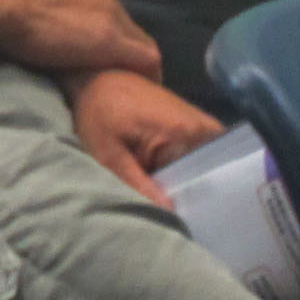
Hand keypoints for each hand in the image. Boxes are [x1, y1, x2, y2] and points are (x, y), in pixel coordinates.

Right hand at [0, 0, 159, 77]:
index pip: (105, 0)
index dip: (103, 21)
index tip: (92, 39)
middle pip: (125, 19)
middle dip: (119, 40)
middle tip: (108, 65)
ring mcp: (111, 12)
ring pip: (137, 38)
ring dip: (129, 57)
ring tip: (124, 79)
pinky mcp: (111, 40)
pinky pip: (146, 58)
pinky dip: (149, 73)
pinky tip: (146, 87)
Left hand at [69, 67, 220, 202]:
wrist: (93, 78)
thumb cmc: (97, 113)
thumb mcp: (108, 154)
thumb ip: (138, 184)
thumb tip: (170, 213)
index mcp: (185, 133)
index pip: (202, 181)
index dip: (190, 203)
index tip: (178, 221)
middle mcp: (201, 126)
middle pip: (205, 173)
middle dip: (188, 193)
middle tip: (169, 214)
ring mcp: (199, 122)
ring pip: (201, 166)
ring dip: (185, 181)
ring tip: (166, 197)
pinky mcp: (192, 122)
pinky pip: (197, 154)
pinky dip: (183, 168)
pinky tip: (166, 180)